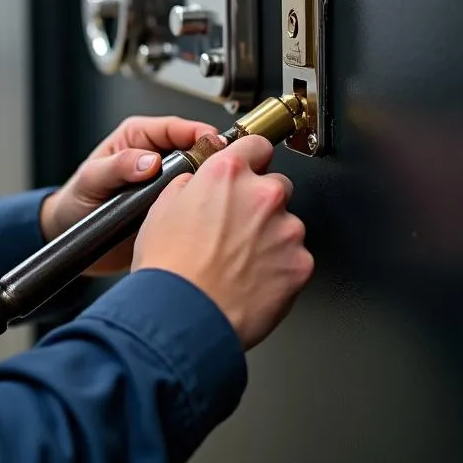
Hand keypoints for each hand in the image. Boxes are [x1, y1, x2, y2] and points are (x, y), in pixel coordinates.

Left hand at [39, 115, 218, 274]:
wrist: (70, 237)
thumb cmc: (77, 200)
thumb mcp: (92, 178)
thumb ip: (119, 166)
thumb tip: (150, 161)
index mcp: (137, 139)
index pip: (175, 127)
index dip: (197, 132)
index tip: (214, 142)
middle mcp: (154, 157)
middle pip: (193, 150)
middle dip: (209, 158)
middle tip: (222, 170)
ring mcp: (164, 183)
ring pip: (196, 177)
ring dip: (207, 183)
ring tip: (218, 192)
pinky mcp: (169, 206)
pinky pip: (191, 202)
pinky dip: (201, 206)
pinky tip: (206, 214)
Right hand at [131, 135, 313, 350]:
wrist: (183, 317)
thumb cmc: (168, 269)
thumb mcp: (161, 209)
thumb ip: (190, 185)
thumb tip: (198, 183)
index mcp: (228, 173)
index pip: (257, 144)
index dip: (251, 158)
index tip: (250, 167)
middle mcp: (263, 194)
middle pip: (276, 185)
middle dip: (261, 202)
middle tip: (236, 228)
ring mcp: (286, 229)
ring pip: (287, 224)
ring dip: (271, 236)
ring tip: (240, 261)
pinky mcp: (300, 263)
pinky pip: (295, 257)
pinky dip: (280, 267)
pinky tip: (253, 280)